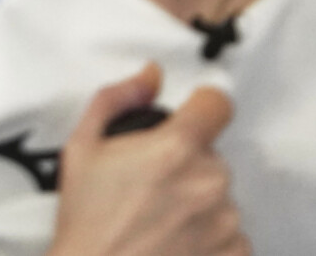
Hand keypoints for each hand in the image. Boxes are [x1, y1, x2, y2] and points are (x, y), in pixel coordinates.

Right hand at [48, 64, 247, 255]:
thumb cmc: (87, 226)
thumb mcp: (82, 148)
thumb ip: (118, 99)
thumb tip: (151, 77)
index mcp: (176, 149)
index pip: (218, 103)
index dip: (201, 109)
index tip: (190, 122)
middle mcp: (208, 183)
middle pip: (213, 156)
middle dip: (187, 167)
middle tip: (152, 191)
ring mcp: (224, 223)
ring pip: (221, 197)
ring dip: (200, 205)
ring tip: (160, 224)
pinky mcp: (232, 254)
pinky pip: (233, 236)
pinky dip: (211, 240)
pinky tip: (176, 245)